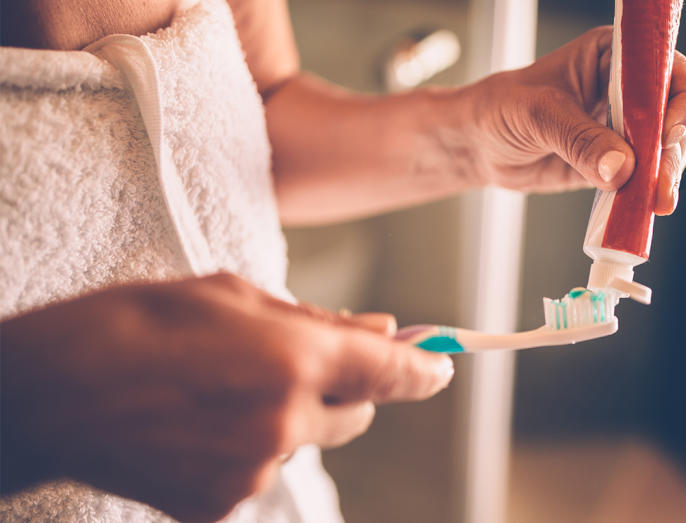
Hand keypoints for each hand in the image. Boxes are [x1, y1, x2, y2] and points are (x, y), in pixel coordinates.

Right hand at [0, 273, 451, 521]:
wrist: (50, 393)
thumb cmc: (137, 323)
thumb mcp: (230, 294)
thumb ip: (315, 318)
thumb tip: (379, 329)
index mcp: (296, 358)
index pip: (392, 374)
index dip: (424, 371)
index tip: (441, 368)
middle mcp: (287, 421)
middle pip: (357, 416)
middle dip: (344, 390)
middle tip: (295, 364)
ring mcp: (255, 470)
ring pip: (304, 442)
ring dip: (285, 417)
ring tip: (218, 389)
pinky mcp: (221, 505)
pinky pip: (260, 471)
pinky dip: (247, 447)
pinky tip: (198, 423)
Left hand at [463, 26, 685, 214]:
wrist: (478, 145)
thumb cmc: (500, 109)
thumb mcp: (538, 115)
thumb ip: (579, 139)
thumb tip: (622, 168)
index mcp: (612, 57)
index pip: (663, 69)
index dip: (677, 98)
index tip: (668, 131)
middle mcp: (626, 90)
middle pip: (672, 115)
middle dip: (673, 149)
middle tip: (663, 180)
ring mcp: (623, 129)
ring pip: (663, 151)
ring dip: (665, 177)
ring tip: (657, 202)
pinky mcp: (615, 164)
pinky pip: (641, 178)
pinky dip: (645, 194)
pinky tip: (642, 210)